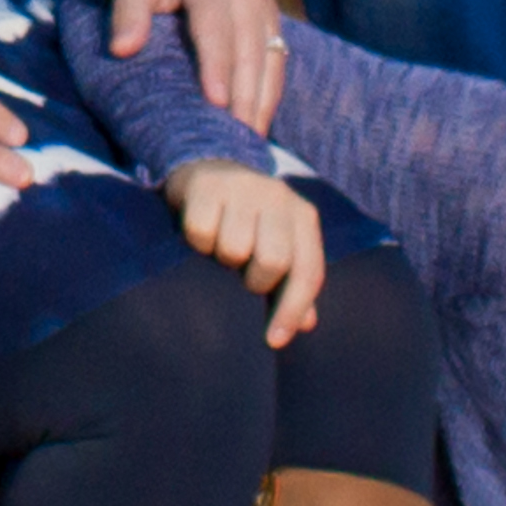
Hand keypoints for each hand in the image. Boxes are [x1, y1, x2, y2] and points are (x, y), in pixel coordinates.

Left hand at [104, 0, 287, 133]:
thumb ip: (127, 12)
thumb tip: (122, 50)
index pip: (214, 26)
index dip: (217, 65)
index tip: (216, 102)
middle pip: (248, 49)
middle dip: (244, 95)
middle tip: (235, 137)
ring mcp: (265, 8)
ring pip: (269, 60)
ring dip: (261, 101)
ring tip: (249, 141)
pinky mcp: (273, 24)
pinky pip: (277, 63)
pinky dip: (269, 95)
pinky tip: (259, 125)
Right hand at [166, 159, 329, 343]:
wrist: (209, 165)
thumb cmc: (248, 220)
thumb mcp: (278, 245)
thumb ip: (292, 284)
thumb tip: (307, 324)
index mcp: (303, 216)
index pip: (308, 271)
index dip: (292, 310)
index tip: (273, 340)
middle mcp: (278, 196)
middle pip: (272, 261)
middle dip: (252, 279)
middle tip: (240, 271)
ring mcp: (243, 187)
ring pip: (233, 249)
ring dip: (221, 257)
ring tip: (222, 243)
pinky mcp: (207, 185)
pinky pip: (201, 234)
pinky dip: (197, 242)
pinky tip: (201, 228)